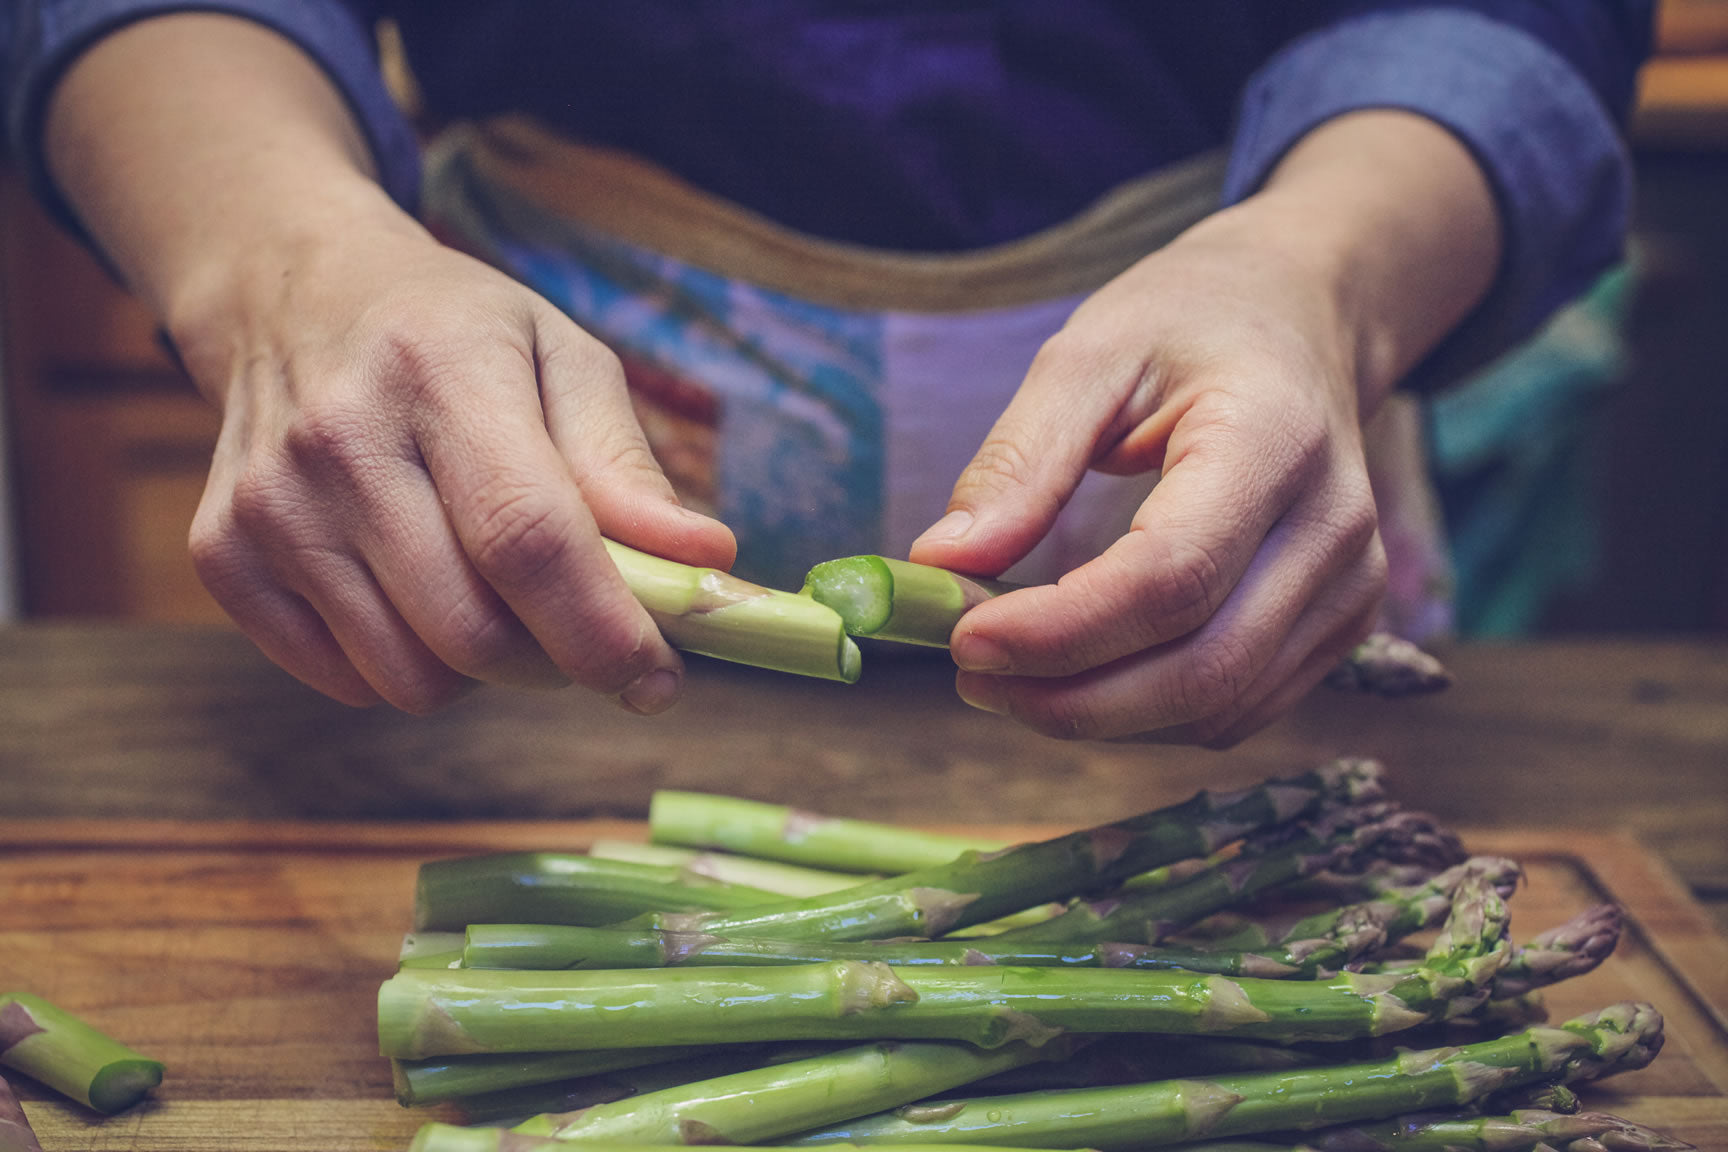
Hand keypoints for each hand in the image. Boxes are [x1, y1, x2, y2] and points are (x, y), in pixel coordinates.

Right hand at [175, 207, 734, 713]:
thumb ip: (627, 468)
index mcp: (442, 371)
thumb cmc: (457, 333)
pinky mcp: (223, 554)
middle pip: (470, 629)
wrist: (293, 294)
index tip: (659, 679)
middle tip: (587, 632)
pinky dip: (405, 667)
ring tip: (496, 596)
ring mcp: (269, 503)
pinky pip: (344, 680)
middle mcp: (340, 438)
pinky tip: (419, 595)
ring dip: (482, 670)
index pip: (527, 538)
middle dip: (557, 663)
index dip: (603, 630)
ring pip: (408, 676)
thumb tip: (704, 563)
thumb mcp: (563, 360)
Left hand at [911, 111, 1497, 745]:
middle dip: (1067, 695)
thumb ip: (1019, 460)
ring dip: (1097, 714)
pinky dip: (1143, 713)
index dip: (1061, 630)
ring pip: (1216, 708)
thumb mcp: (1089, 355)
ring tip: (1008, 670)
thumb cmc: (1190, 324)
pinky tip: (1078, 672)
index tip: (962, 638)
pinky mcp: (1338, 626)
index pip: (1171, 576)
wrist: (1303, 319)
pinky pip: (1233, 708)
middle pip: (1200, 668)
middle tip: (968, 670)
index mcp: (1275, 438)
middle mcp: (1333, 526)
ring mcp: (1350, 587)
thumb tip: (942, 564)